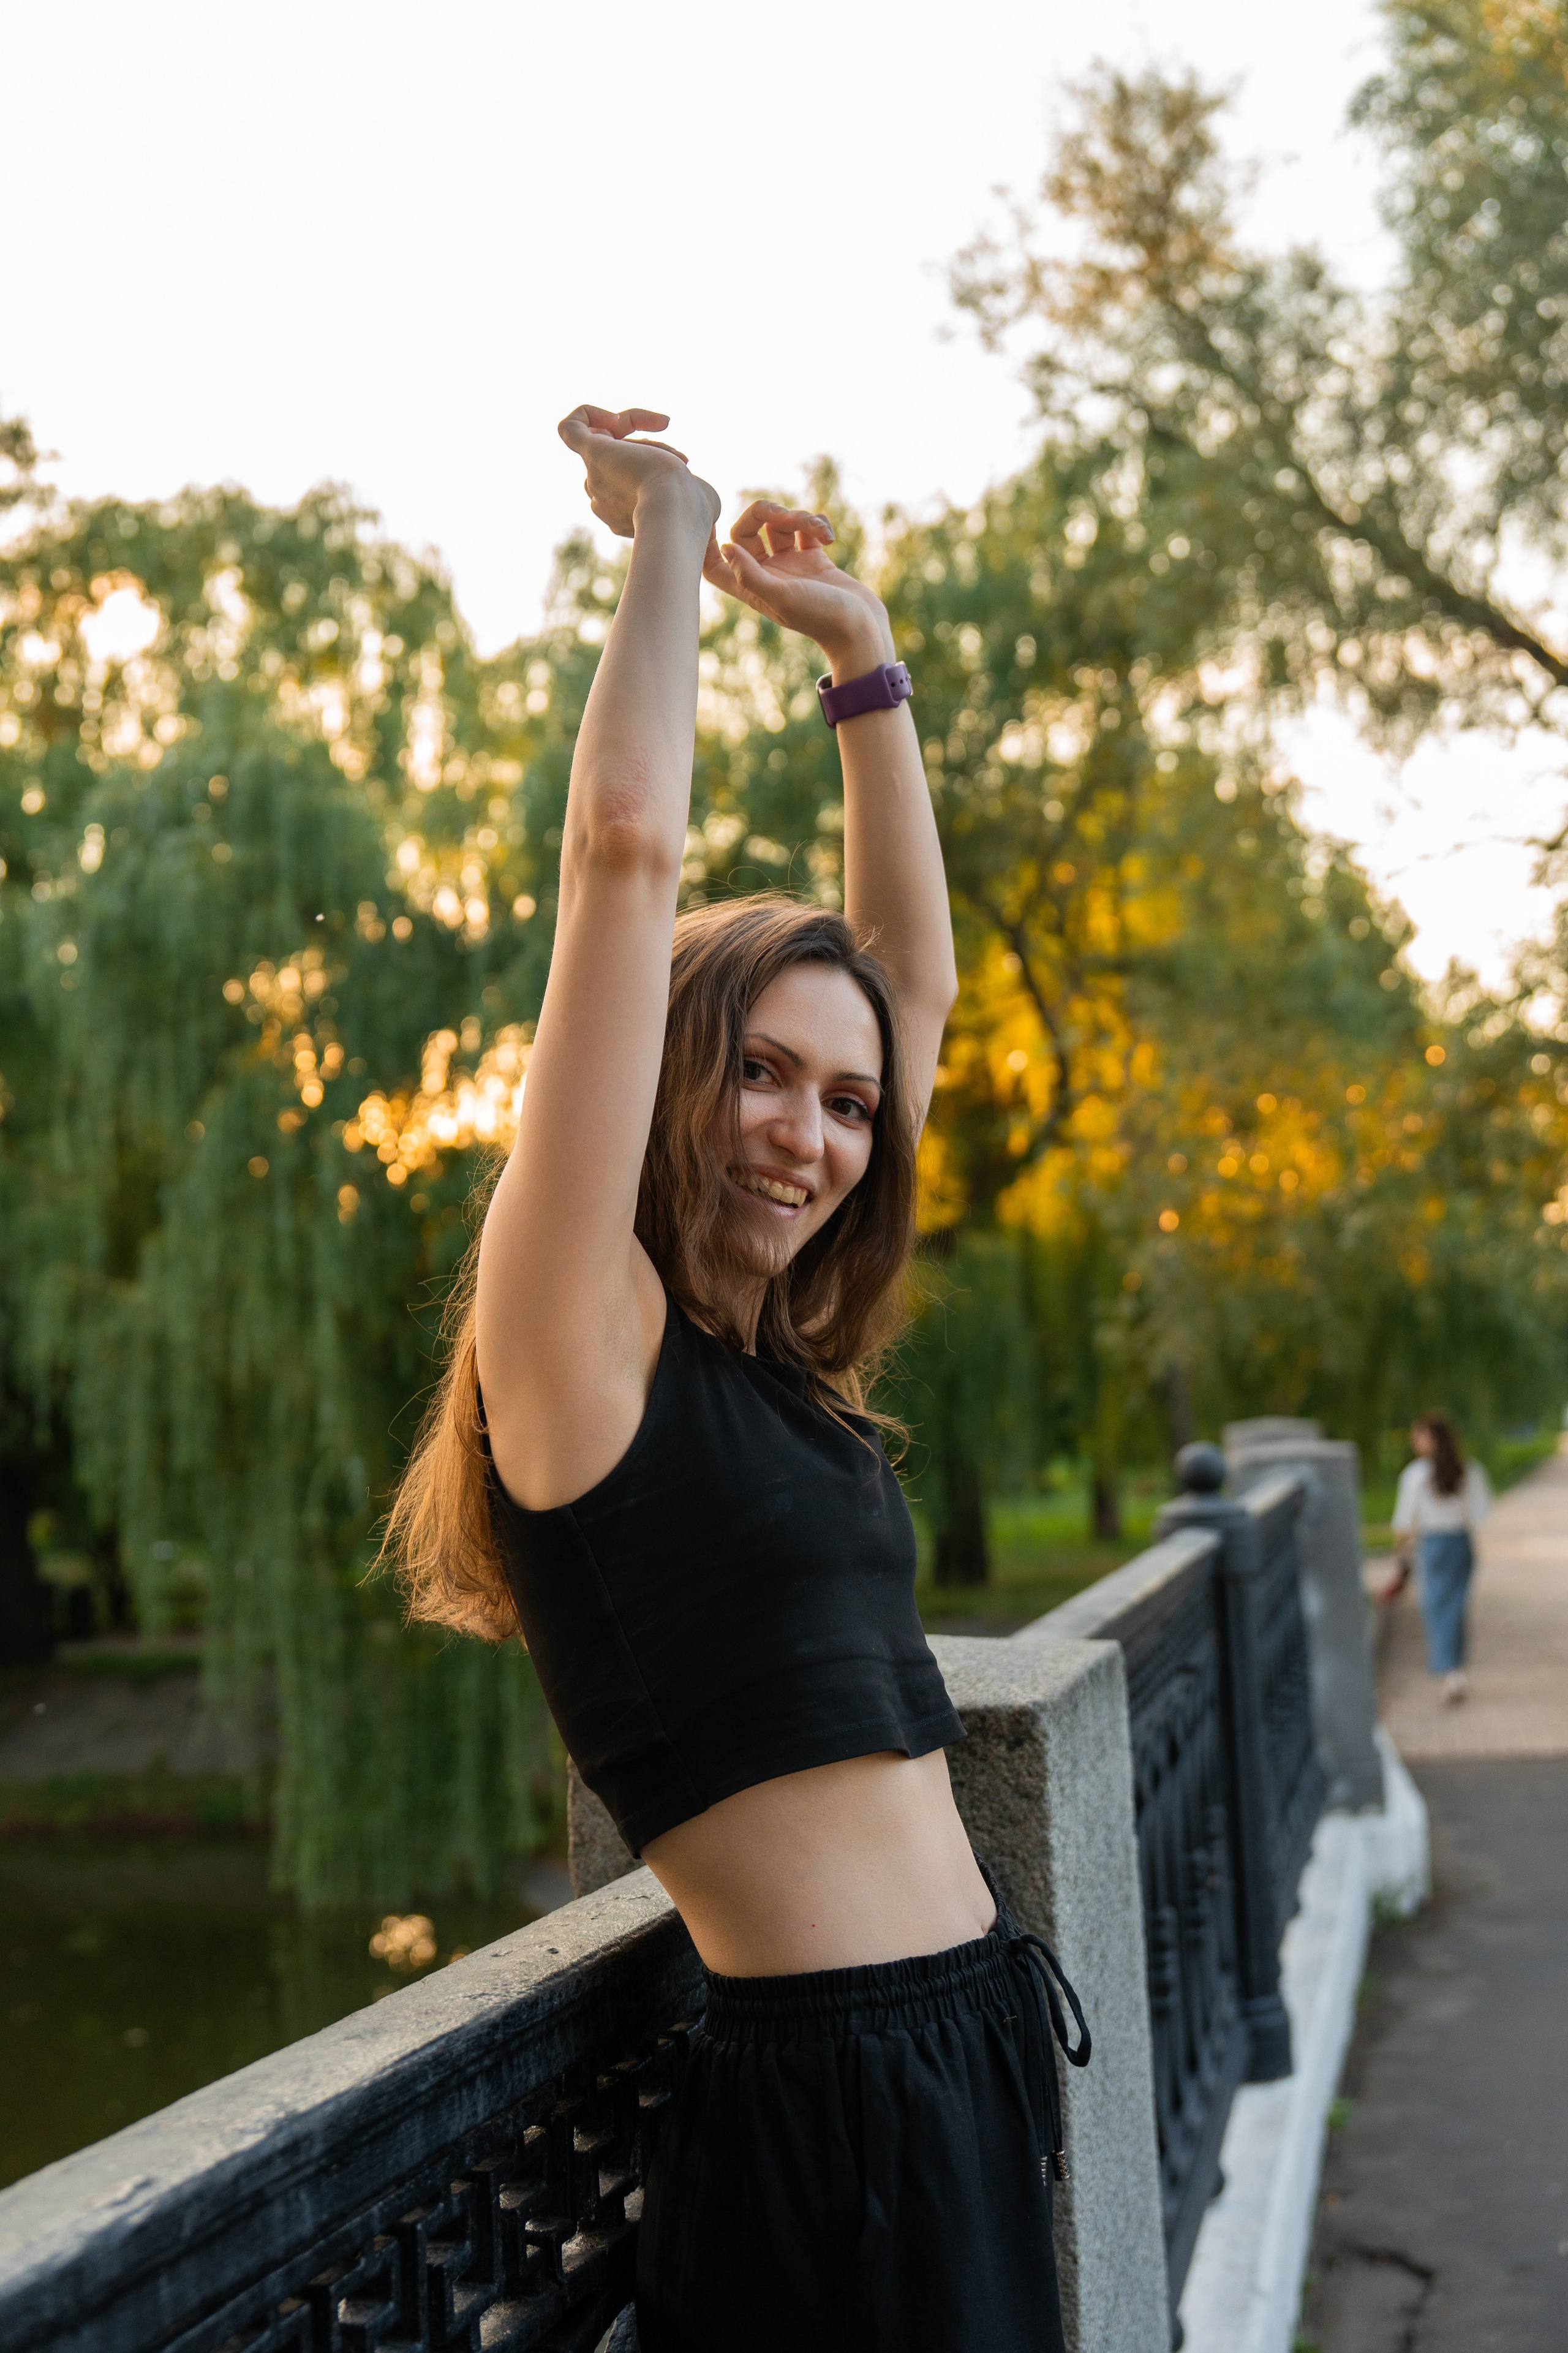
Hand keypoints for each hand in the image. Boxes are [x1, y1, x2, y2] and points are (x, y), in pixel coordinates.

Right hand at [558, 406, 718, 540]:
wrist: (675, 510)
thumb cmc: (691, 511)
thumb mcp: (701, 498)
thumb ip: (688, 485)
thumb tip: (688, 477)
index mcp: (622, 515)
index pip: (634, 476)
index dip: (661, 462)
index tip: (685, 461)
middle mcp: (602, 499)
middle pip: (622, 459)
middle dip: (653, 451)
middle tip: (678, 458)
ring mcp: (595, 478)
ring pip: (614, 443)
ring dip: (645, 441)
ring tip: (667, 453)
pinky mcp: (591, 454)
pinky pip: (571, 428)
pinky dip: (591, 413)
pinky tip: (618, 418)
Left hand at [704, 502, 893, 670]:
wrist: (861, 629)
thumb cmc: (821, 617)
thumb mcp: (782, 596)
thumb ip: (750, 574)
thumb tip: (725, 547)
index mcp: (751, 586)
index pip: (713, 564)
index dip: (705, 542)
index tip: (711, 517)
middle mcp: (767, 574)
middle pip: (746, 531)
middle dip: (765, 513)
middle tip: (785, 515)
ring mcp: (790, 566)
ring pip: (780, 526)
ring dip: (798, 517)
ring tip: (818, 529)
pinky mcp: (814, 560)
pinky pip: (806, 529)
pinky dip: (816, 524)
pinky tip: (829, 536)